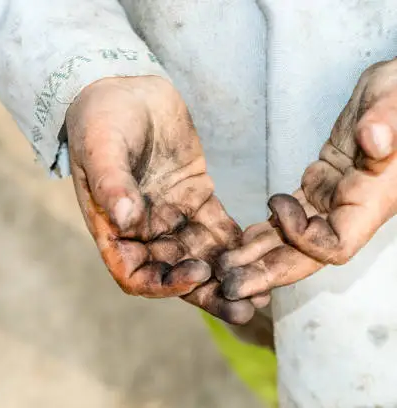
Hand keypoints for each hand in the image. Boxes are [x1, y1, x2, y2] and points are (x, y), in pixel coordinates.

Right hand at [66, 76, 259, 323]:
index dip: (163, 284)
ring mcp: (171, 213)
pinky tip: (264, 251)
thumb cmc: (100, 118)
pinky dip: (238, 242)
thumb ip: (112, 184)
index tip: (194, 276)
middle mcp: (142, 228)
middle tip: (244, 306)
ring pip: (200, 254)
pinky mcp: (195, 195)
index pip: (135, 273)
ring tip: (263, 288)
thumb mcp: (101, 147)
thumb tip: (126, 221)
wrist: (124, 86)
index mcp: (113, 226)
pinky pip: (217, 226)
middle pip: (175, 271)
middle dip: (207, 291)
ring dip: (228, 274)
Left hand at [217, 58, 396, 300]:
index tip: (278, 206)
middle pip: (306, 255)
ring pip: (293, 241)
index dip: (304, 239)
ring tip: (221, 268)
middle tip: (227, 284)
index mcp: (373, 199)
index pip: (336, 245)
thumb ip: (388, 120)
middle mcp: (352, 210)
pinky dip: (265, 231)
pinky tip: (238, 241)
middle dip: (268, 271)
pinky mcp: (319, 187)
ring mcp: (334, 202)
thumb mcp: (396, 97)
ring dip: (258, 256)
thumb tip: (375, 142)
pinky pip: (289, 218)